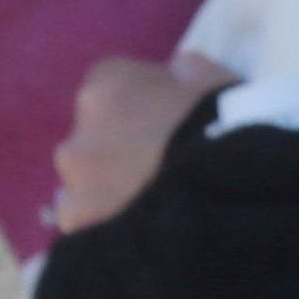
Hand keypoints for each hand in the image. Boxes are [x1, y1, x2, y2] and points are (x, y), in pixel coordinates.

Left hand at [56, 52, 231, 234]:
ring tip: (151, 202)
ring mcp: (73, 183)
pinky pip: (84, 220)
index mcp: (109, 87)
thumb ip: (186, 71)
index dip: (141, 97)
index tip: (168, 114)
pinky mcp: (77, 225)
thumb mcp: (217, 81)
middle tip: (162, 162)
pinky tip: (137, 228)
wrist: (221, 200)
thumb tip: (174, 73)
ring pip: (84, 179)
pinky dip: (103, 221)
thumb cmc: (224, 130)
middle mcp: (78, 132)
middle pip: (93, 132)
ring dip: (108, 183)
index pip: (111, 79)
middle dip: (120, 143)